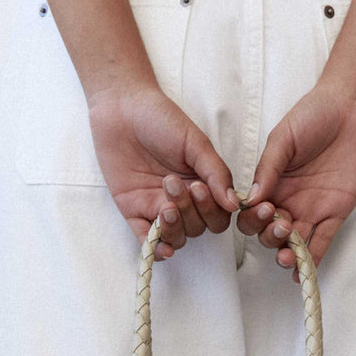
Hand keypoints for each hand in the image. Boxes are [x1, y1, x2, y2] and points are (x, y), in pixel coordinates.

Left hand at [87, 80, 240, 258]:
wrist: (121, 107)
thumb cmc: (161, 119)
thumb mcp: (195, 143)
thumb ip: (216, 173)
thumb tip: (234, 205)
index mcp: (202, 184)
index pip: (218, 216)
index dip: (213, 211)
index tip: (200, 189)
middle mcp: (183, 201)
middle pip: (198, 228)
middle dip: (190, 212)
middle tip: (173, 183)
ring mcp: (157, 208)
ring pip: (176, 237)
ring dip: (175, 228)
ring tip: (165, 206)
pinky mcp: (134, 211)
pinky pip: (147, 240)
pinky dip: (156, 249)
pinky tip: (162, 248)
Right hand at [234, 80, 355, 281]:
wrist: (351, 106)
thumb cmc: (314, 114)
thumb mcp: (283, 138)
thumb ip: (268, 167)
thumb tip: (252, 197)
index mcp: (272, 184)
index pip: (254, 213)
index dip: (253, 218)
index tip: (261, 210)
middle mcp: (289, 201)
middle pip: (270, 233)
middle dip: (270, 236)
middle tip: (280, 225)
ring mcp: (312, 210)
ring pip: (294, 242)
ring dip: (288, 253)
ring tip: (287, 256)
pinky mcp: (336, 213)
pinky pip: (322, 242)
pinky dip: (313, 259)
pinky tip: (303, 273)